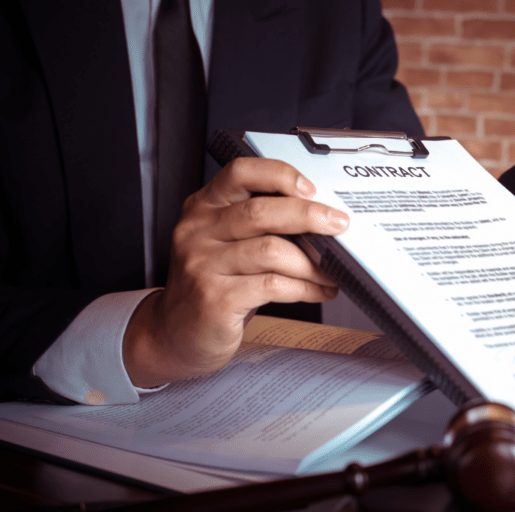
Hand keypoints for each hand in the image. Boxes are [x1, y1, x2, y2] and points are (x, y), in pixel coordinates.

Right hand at [123, 158, 348, 387]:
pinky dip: (305, 288)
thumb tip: (319, 218)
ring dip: (312, 263)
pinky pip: (273, 286)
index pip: (240, 173)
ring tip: (331, 272)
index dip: (279, 175)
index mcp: (203, 208)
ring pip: (272, 251)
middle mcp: (197, 232)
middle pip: (261, 212)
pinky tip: (318, 291)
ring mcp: (202, 266)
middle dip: (309, 216)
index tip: (312, 189)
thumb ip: (258, 227)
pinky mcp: (214, 299)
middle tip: (339, 225)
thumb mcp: (225, 246)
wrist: (175, 336)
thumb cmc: (212, 286)